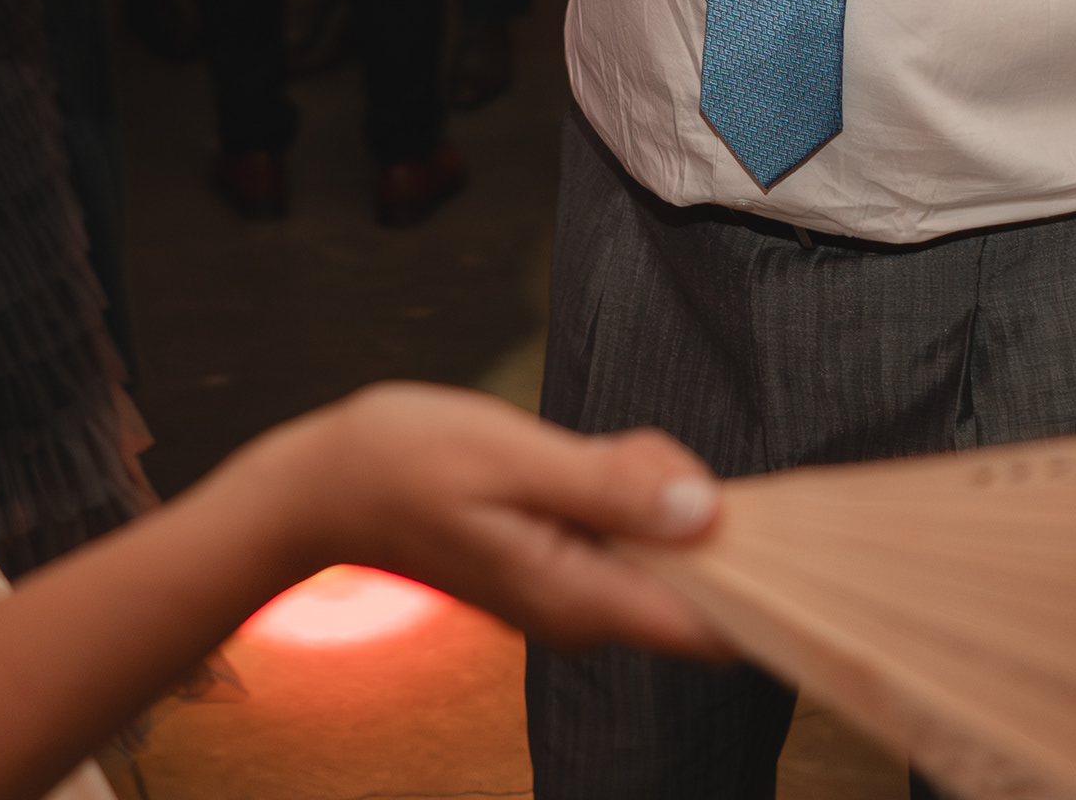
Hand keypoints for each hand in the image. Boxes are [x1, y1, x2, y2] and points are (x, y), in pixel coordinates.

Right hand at [235, 383, 728, 659]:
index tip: (750, 507)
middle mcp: (582, 614)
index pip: (713, 625)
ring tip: (580, 449)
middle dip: (691, 502)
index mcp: (577, 599)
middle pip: (697, 573)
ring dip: (649, 487)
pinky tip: (573, 457)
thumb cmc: (404, 462)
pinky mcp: (558, 566)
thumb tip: (708, 512)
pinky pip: (624, 533)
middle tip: (614, 451)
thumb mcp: (512, 456)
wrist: (322, 486)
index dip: (754, 572)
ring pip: (662, 545)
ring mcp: (569, 594)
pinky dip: (618, 487)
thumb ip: (611, 488)